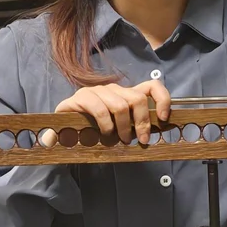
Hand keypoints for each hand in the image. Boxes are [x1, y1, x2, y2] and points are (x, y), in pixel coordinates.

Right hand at [42, 81, 171, 145]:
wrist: (63, 130)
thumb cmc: (94, 131)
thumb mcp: (120, 129)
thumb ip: (136, 126)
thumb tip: (159, 130)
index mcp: (126, 94)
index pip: (152, 86)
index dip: (162, 99)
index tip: (164, 118)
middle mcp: (113, 89)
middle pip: (137, 98)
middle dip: (142, 122)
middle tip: (141, 139)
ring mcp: (97, 91)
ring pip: (120, 105)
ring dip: (124, 127)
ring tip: (121, 140)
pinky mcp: (81, 97)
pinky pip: (100, 109)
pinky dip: (106, 124)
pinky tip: (105, 133)